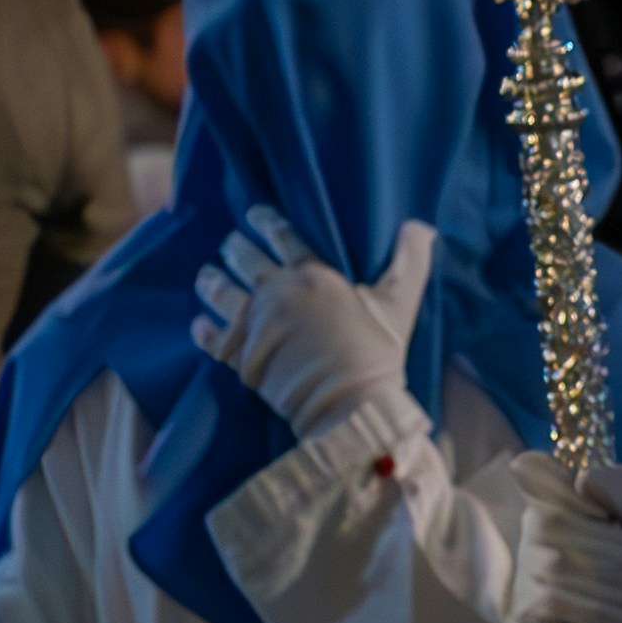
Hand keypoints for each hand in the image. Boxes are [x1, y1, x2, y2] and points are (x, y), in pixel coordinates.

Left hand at [195, 210, 438, 438]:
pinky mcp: (239, 357)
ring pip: (219, 291)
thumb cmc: (376, 355)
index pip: (281, 235)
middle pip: (244, 258)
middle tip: (231, 244)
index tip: (256, 215)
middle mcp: (276, 293)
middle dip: (234, 247)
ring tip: (208, 275)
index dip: (265, 220)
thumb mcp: (399, 305)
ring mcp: (253, 324)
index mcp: (312, 275)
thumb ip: (409, 263)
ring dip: (211, 279)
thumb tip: (420, 227)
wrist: (349, 406)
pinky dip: (202, 328)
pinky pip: (210, 336)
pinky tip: (200, 323)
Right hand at [503, 450, 621, 622]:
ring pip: (553, 564)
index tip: (620, 521)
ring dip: (609, 582)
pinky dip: (596, 609)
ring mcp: (527, 569)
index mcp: (561, 496)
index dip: (574, 495)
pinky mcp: (528, 609)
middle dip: (608, 549)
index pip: (537, 474)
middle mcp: (535, 528)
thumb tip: (583, 480)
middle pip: (551, 523)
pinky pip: (551, 601)